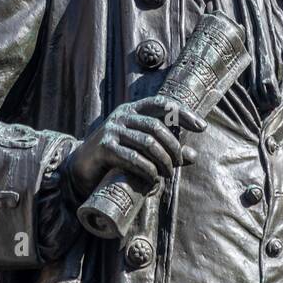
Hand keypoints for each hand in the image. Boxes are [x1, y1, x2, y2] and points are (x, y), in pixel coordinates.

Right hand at [65, 97, 206, 195]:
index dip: (183, 113)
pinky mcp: (104, 148)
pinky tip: (153, 179)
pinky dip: (147, 170)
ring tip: (168, 173)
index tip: (201, 127)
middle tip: (179, 163)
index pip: (162, 104)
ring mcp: (112, 130)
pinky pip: (132, 158)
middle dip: (173, 147)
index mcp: (132, 110)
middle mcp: (122, 116)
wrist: (81, 166)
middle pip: (156, 127)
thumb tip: (193, 156)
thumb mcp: (140, 148)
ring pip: (147, 143)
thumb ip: (165, 149)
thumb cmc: (116, 156)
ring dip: (163, 161)